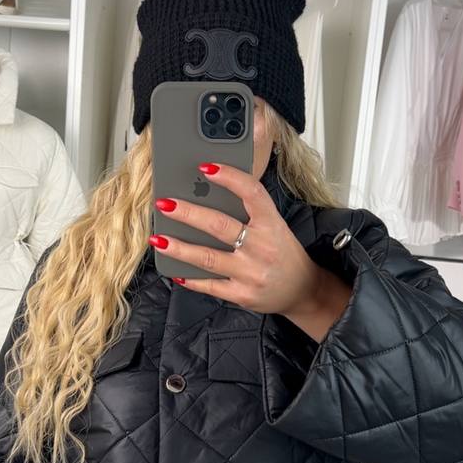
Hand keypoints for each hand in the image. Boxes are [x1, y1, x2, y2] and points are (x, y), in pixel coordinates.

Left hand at [151, 161, 322, 319]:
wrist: (303, 290)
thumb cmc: (283, 253)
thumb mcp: (275, 226)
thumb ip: (249, 211)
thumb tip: (210, 193)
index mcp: (272, 224)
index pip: (252, 193)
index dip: (229, 177)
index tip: (205, 167)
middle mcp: (262, 247)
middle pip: (219, 225)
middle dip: (188, 213)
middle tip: (165, 203)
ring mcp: (251, 273)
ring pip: (208, 258)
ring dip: (179, 247)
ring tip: (158, 238)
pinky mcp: (242, 294)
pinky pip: (210, 285)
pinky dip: (190, 278)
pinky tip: (175, 270)